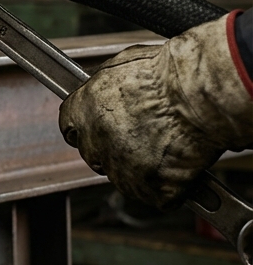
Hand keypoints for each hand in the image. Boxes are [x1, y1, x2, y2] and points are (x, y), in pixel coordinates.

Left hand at [59, 14, 252, 209]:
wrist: (195, 94)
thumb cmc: (165, 74)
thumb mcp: (120, 67)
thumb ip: (107, 89)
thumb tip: (110, 94)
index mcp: (83, 109)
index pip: (70, 128)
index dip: (87, 131)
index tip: (97, 132)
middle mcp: (95, 141)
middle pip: (95, 156)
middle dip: (112, 152)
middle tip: (140, 143)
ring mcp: (122, 168)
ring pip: (124, 180)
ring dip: (141, 173)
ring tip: (166, 154)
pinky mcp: (151, 189)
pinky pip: (157, 196)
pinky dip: (170, 189)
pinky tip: (182, 170)